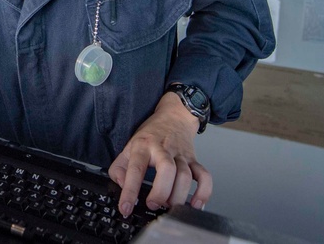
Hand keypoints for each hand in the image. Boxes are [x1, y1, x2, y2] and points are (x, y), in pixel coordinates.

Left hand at [108, 92, 211, 214]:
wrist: (174, 116)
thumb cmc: (150, 135)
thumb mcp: (128, 147)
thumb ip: (119, 168)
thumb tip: (122, 186)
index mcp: (143, 146)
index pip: (135, 169)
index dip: (129, 190)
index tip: (126, 208)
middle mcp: (163, 150)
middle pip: (167, 170)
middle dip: (161, 191)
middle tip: (153, 204)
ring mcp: (180, 155)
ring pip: (185, 176)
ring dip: (179, 195)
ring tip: (169, 206)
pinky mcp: (194, 160)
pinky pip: (204, 176)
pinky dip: (203, 192)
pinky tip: (196, 204)